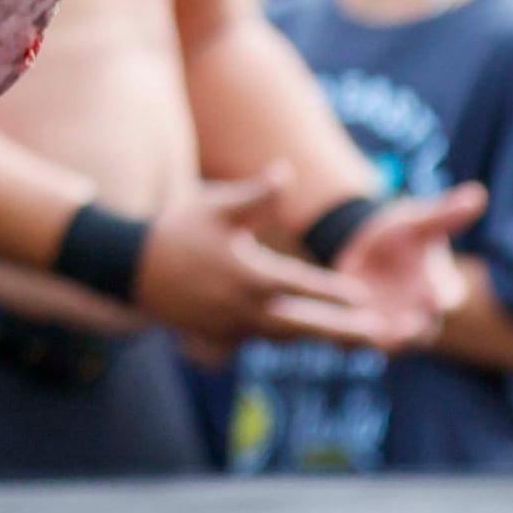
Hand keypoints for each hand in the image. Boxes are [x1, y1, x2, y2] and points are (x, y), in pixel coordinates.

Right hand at [122, 169, 368, 349]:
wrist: (130, 267)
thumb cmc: (175, 230)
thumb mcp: (215, 206)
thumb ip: (256, 194)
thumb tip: (286, 171)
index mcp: (249, 276)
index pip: (302, 286)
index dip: (336, 292)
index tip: (364, 296)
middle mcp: (245, 309)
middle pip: (306, 327)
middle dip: (346, 331)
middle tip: (382, 337)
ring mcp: (233, 328)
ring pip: (288, 338)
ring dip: (322, 338)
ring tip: (358, 339)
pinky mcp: (222, 337)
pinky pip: (264, 341)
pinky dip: (290, 340)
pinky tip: (310, 337)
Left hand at [311, 185, 485, 354]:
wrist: (367, 247)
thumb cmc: (402, 233)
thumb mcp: (418, 221)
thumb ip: (445, 214)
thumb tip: (478, 194)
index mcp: (442, 289)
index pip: (445, 298)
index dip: (439, 299)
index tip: (433, 300)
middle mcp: (422, 316)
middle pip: (420, 332)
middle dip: (408, 335)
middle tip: (394, 335)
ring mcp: (394, 328)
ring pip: (387, 343)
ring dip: (372, 342)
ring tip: (356, 341)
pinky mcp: (363, 331)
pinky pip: (354, 341)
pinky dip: (342, 340)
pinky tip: (327, 337)